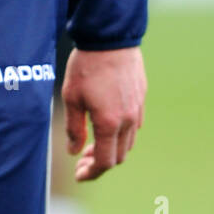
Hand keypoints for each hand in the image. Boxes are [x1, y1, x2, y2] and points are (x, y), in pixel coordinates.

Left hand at [61, 46, 145, 180]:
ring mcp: (138, 109)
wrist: (110, 39)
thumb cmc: (86, 66)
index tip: (79, 174)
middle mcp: (128, 121)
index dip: (91, 172)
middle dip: (99, 162)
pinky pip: (134, 125)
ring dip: (111, 148)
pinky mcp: (141, 98)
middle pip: (118, 156)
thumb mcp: (71, 97)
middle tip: (81, 158)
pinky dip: (120, 134)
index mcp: (109, 123)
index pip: (105, 161)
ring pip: (128, 142)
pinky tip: (106, 124)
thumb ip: (74, 128)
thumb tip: (73, 151)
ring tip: (91, 143)